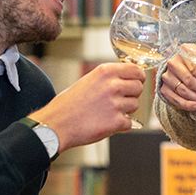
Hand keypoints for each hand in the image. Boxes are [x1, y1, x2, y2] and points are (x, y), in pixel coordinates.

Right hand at [30, 62, 145, 150]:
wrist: (56, 124)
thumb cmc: (69, 104)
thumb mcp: (89, 80)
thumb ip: (110, 77)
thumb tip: (130, 77)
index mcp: (105, 72)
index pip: (136, 69)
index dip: (138, 77)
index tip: (136, 81)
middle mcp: (112, 85)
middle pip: (139, 87)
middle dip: (132, 94)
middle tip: (119, 100)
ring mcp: (115, 104)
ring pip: (136, 105)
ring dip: (126, 110)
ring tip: (108, 112)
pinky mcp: (116, 121)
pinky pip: (130, 122)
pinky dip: (121, 125)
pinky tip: (107, 122)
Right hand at [159, 53, 195, 111]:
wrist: (179, 68)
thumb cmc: (195, 64)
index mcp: (185, 52)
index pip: (195, 68)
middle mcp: (173, 63)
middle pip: (190, 81)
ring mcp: (167, 77)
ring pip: (183, 91)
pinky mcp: (164, 89)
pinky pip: (175, 99)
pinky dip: (187, 104)